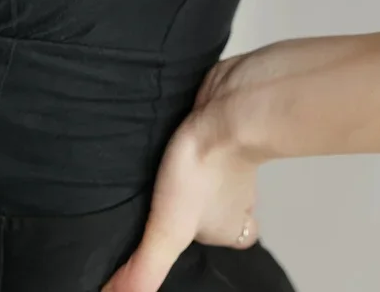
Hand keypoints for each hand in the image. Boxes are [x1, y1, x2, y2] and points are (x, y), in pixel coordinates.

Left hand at [101, 53, 259, 291]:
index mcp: (229, 226)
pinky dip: (190, 137)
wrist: (227, 111)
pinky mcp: (216, 126)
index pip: (230, 242)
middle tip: (166, 198)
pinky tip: (168, 134)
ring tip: (159, 166)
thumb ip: (146, 267)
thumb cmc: (208, 168)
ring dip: (190, 168)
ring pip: (211, 170)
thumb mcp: (168, 230)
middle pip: (219, 205)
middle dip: (195, 202)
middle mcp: (233, 194)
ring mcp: (226, 158)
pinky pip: (203, 137)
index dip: (210, 240)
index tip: (183, 237)